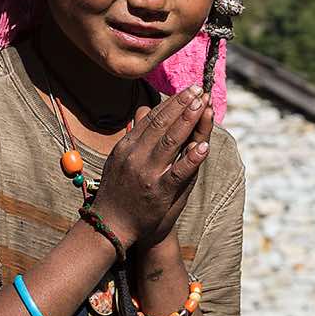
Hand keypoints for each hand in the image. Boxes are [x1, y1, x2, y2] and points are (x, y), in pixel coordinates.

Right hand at [91, 85, 211, 249]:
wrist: (111, 225)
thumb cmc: (118, 191)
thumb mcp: (121, 158)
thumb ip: (135, 134)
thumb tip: (142, 109)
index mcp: (126, 146)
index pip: (151, 118)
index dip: (171, 103)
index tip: (187, 91)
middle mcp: (135, 156)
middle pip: (162, 124)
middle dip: (182, 105)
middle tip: (198, 90)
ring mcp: (147, 173)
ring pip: (170, 141)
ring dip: (188, 121)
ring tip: (203, 105)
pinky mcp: (159, 192)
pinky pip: (178, 172)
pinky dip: (191, 159)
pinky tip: (203, 147)